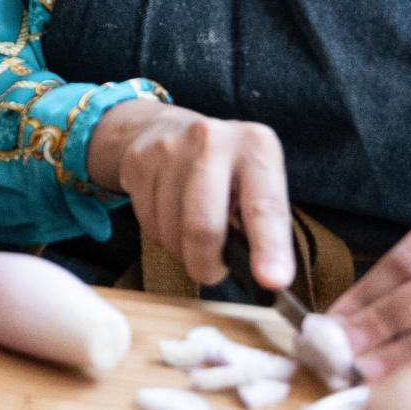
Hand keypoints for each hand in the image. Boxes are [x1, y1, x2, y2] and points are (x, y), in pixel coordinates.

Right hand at [85, 99, 293, 288]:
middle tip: (211, 272)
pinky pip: (147, 222)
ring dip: (182, 250)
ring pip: (171, 230)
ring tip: (193, 237)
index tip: (272, 281)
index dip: (269, 248)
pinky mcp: (138, 161)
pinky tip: (171, 219)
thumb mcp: (259, 185)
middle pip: (203, 225)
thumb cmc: (226, 171)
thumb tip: (270, 278)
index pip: (263, 208)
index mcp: (256, 146)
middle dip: (206, 264)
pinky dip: (161, 234)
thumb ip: (267, 226)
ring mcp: (170, 148)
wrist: (168, 128)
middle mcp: (212, 140)